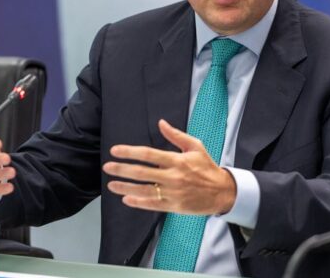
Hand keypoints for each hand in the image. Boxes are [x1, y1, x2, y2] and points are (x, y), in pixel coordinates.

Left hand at [103, 119, 235, 214]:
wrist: (222, 192)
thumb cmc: (207, 167)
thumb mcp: (195, 146)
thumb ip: (176, 135)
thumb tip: (161, 123)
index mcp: (177, 160)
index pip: (148, 154)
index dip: (129, 152)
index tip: (115, 151)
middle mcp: (173, 176)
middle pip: (141, 172)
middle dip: (122, 169)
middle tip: (107, 167)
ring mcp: (173, 192)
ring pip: (144, 190)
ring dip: (125, 187)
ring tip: (111, 185)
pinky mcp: (174, 206)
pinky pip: (152, 204)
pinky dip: (138, 202)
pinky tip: (126, 199)